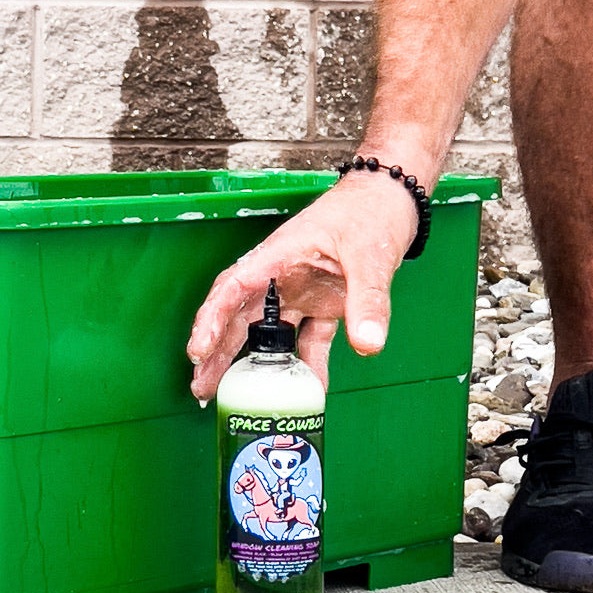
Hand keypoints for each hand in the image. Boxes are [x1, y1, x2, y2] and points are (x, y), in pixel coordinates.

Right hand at [187, 173, 417, 400]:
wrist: (393, 199)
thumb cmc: (371, 210)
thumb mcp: (369, 255)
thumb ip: (368, 301)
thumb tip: (367, 345)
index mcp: (279, 256)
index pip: (232, 289)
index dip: (211, 320)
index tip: (198, 350)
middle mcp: (283, 276)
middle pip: (239, 317)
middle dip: (218, 352)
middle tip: (202, 387)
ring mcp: (301, 290)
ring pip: (268, 332)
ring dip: (253, 363)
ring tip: (236, 394)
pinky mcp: (324, 302)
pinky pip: (309, 338)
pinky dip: (307, 363)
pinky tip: (307, 387)